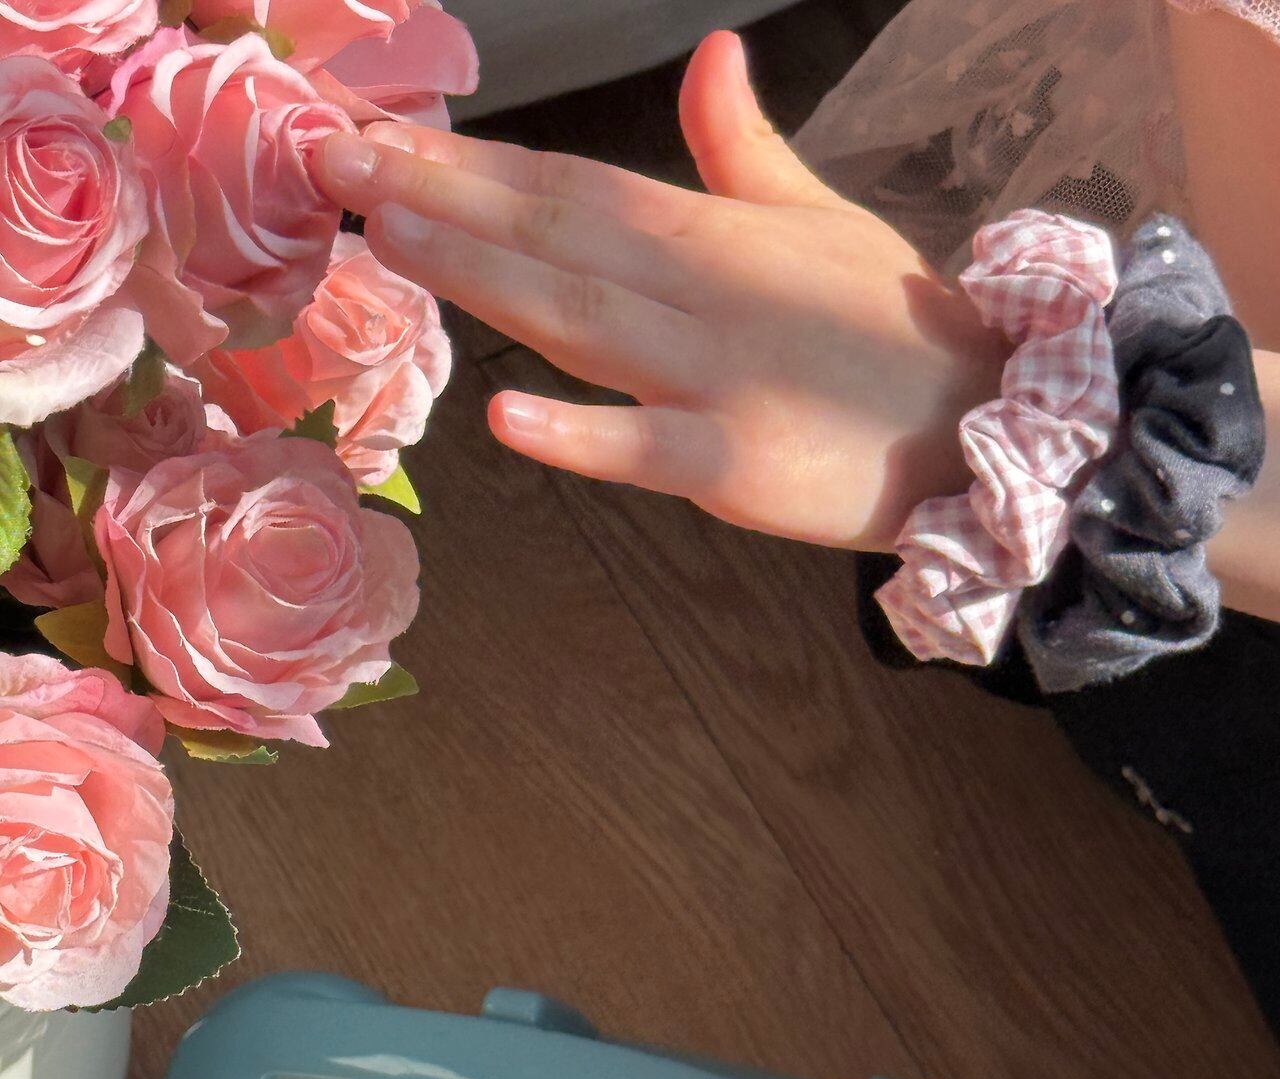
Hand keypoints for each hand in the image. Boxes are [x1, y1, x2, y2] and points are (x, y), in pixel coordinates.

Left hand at [315, 31, 1007, 551]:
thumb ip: (747, 151)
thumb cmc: (894, 330)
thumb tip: (711, 57)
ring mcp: (718, 380)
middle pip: (559, 237)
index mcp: (719, 235)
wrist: (982, 427)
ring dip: (483, 277)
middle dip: (444, 198)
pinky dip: (581, 437)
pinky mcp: (736, 467)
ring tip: (390, 237)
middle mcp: (705, 294)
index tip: (386, 138)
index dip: (476, 161)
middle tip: (336, 164)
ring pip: (582, 322)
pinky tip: (504, 419)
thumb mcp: (825, 222)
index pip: (576, 185)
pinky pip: (647, 449)